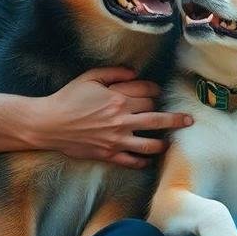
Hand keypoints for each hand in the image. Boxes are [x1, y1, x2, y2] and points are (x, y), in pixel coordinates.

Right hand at [37, 67, 192, 168]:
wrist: (48, 124)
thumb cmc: (68, 98)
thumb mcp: (90, 77)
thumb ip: (115, 73)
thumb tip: (135, 73)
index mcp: (118, 99)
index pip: (148, 95)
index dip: (155, 91)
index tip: (156, 92)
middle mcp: (122, 120)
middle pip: (157, 120)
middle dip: (176, 119)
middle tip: (188, 120)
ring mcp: (117, 139)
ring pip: (150, 144)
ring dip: (163, 143)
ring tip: (169, 142)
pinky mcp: (108, 154)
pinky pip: (132, 161)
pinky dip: (143, 162)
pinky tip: (148, 160)